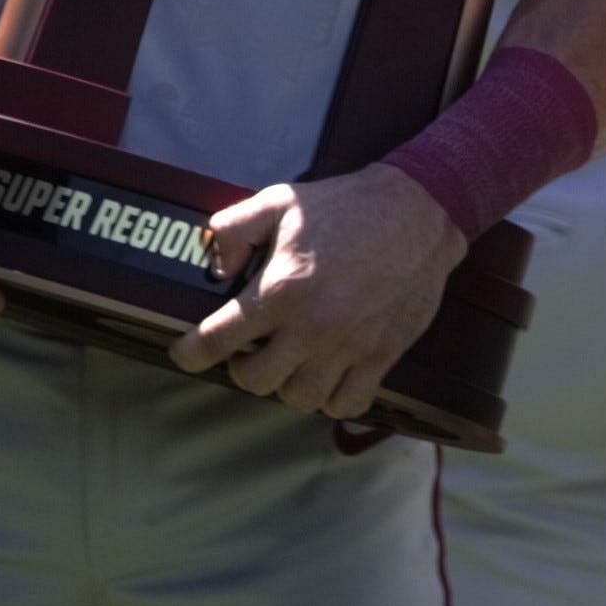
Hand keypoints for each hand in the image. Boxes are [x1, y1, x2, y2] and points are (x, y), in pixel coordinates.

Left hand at [172, 163, 466, 420]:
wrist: (419, 212)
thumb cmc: (348, 207)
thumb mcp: (280, 201)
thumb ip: (232, 230)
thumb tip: (212, 267)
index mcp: (281, 289)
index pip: (217, 340)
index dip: (190, 352)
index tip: (186, 353)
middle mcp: (313, 326)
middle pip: (256, 381)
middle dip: (244, 367)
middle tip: (249, 349)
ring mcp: (349, 346)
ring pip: (300, 398)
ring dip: (287, 383)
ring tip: (290, 361)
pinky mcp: (382, 355)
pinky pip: (347, 404)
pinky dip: (332, 398)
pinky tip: (327, 375)